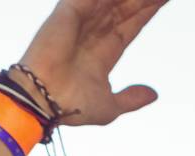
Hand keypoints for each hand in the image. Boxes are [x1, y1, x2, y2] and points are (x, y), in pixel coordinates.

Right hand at [14, 0, 166, 126]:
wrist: (42, 100)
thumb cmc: (68, 105)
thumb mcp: (108, 106)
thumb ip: (130, 99)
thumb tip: (152, 95)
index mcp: (103, 51)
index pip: (131, 23)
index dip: (149, 10)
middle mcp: (93, 32)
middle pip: (126, 6)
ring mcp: (82, 19)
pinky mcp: (70, 9)